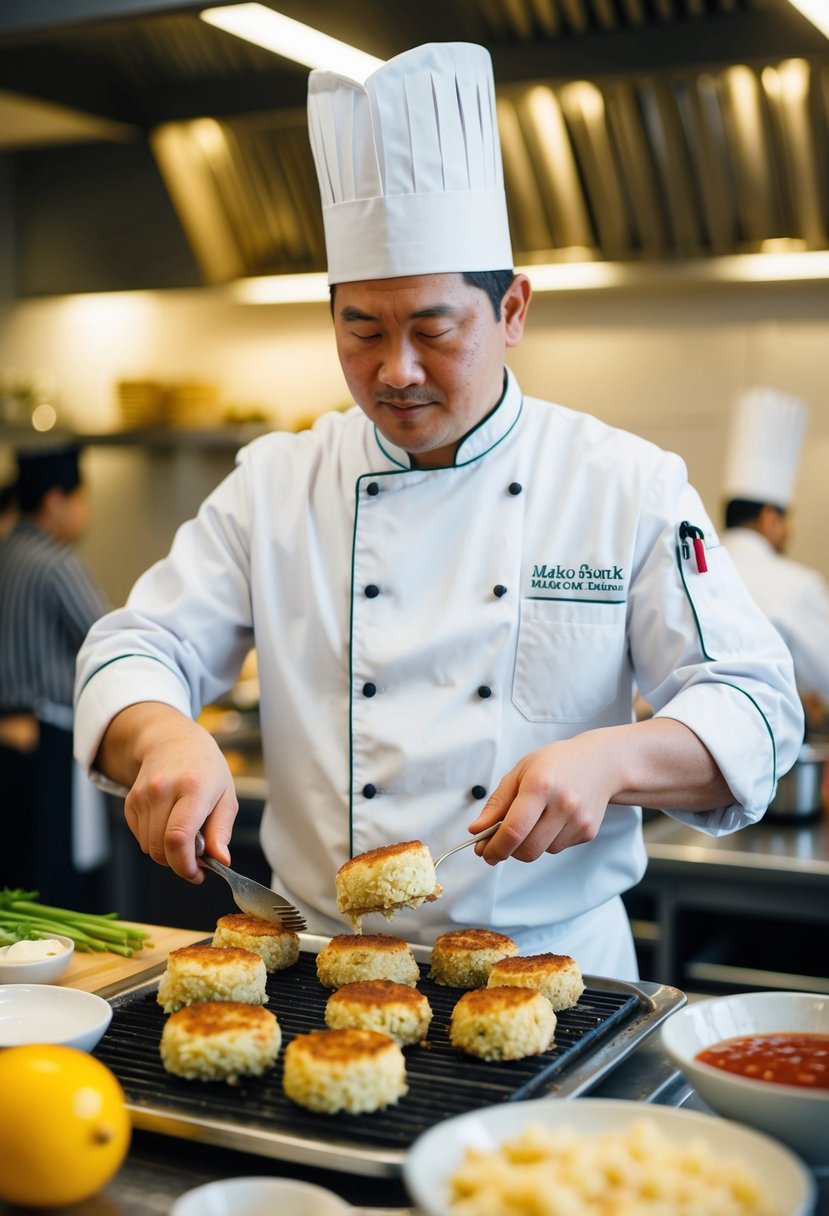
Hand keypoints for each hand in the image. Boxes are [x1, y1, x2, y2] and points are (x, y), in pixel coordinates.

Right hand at [101, 704, 238, 881]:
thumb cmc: (206, 770)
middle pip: (160, 848)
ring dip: (167, 853)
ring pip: (148, 847)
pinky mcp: (130, 801)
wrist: (173, 742)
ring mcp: (142, 795)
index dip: (185, 865)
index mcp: (193, 787)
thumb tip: (221, 861)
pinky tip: (169, 824)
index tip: (198, 873)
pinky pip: (140, 838)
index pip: (178, 837)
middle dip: (179, 863)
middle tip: (197, 859)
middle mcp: (163, 790)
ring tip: (186, 837)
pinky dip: (155, 841)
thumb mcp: (226, 796)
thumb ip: (222, 831)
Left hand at [468, 732, 616, 863]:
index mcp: (540, 786)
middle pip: (527, 849)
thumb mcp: (520, 772)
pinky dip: (548, 840)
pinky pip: (558, 848)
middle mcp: (562, 805)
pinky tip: (553, 818)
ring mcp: (578, 820)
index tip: (484, 851)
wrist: (600, 763)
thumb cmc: (556, 763)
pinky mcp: (588, 832)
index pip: (513, 830)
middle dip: (508, 851)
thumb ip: (497, 803)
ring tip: (534, 818)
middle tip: (499, 843)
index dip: (495, 847)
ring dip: (529, 843)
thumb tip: (477, 830)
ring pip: (542, 851)